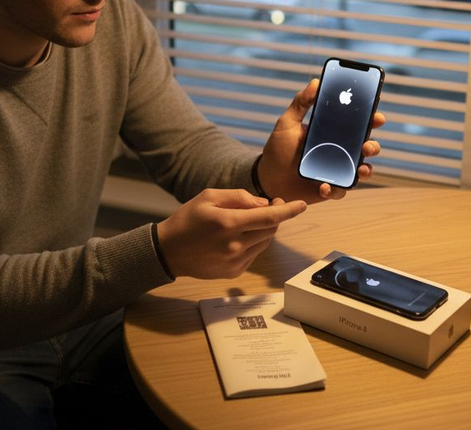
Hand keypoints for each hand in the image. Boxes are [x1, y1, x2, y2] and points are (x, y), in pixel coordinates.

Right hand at [155, 189, 305, 278]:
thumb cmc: (187, 220)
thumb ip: (239, 197)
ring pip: (265, 242)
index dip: (288, 210)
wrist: (168, 252)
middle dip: (276, 216)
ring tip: (247, 222)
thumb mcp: (208, 197)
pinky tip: (237, 239)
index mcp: (228, 223)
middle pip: (270, 229)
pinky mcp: (234, 272)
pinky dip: (253, 244)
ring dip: (264, 230)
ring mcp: (235, 261)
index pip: (269, 216)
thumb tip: (264, 203)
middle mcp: (235, 244)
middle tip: (270, 205)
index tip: (302, 205)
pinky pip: (254, 254)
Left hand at [257, 78, 384, 203]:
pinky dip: (336, 189)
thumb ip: (301, 103)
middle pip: (366, 147)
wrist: (267, 178)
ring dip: (366, 169)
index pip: (357, 124)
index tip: (376, 116)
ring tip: (359, 169)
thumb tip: (316, 82)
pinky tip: (324, 186)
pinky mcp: (331, 189)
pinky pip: (341, 190)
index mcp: (333, 133)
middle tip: (366, 144)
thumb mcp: (287, 123)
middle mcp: (339, 151)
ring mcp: (337, 171)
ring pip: (362, 170)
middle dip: (373, 145)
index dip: (371, 119)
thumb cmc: (278, 149)